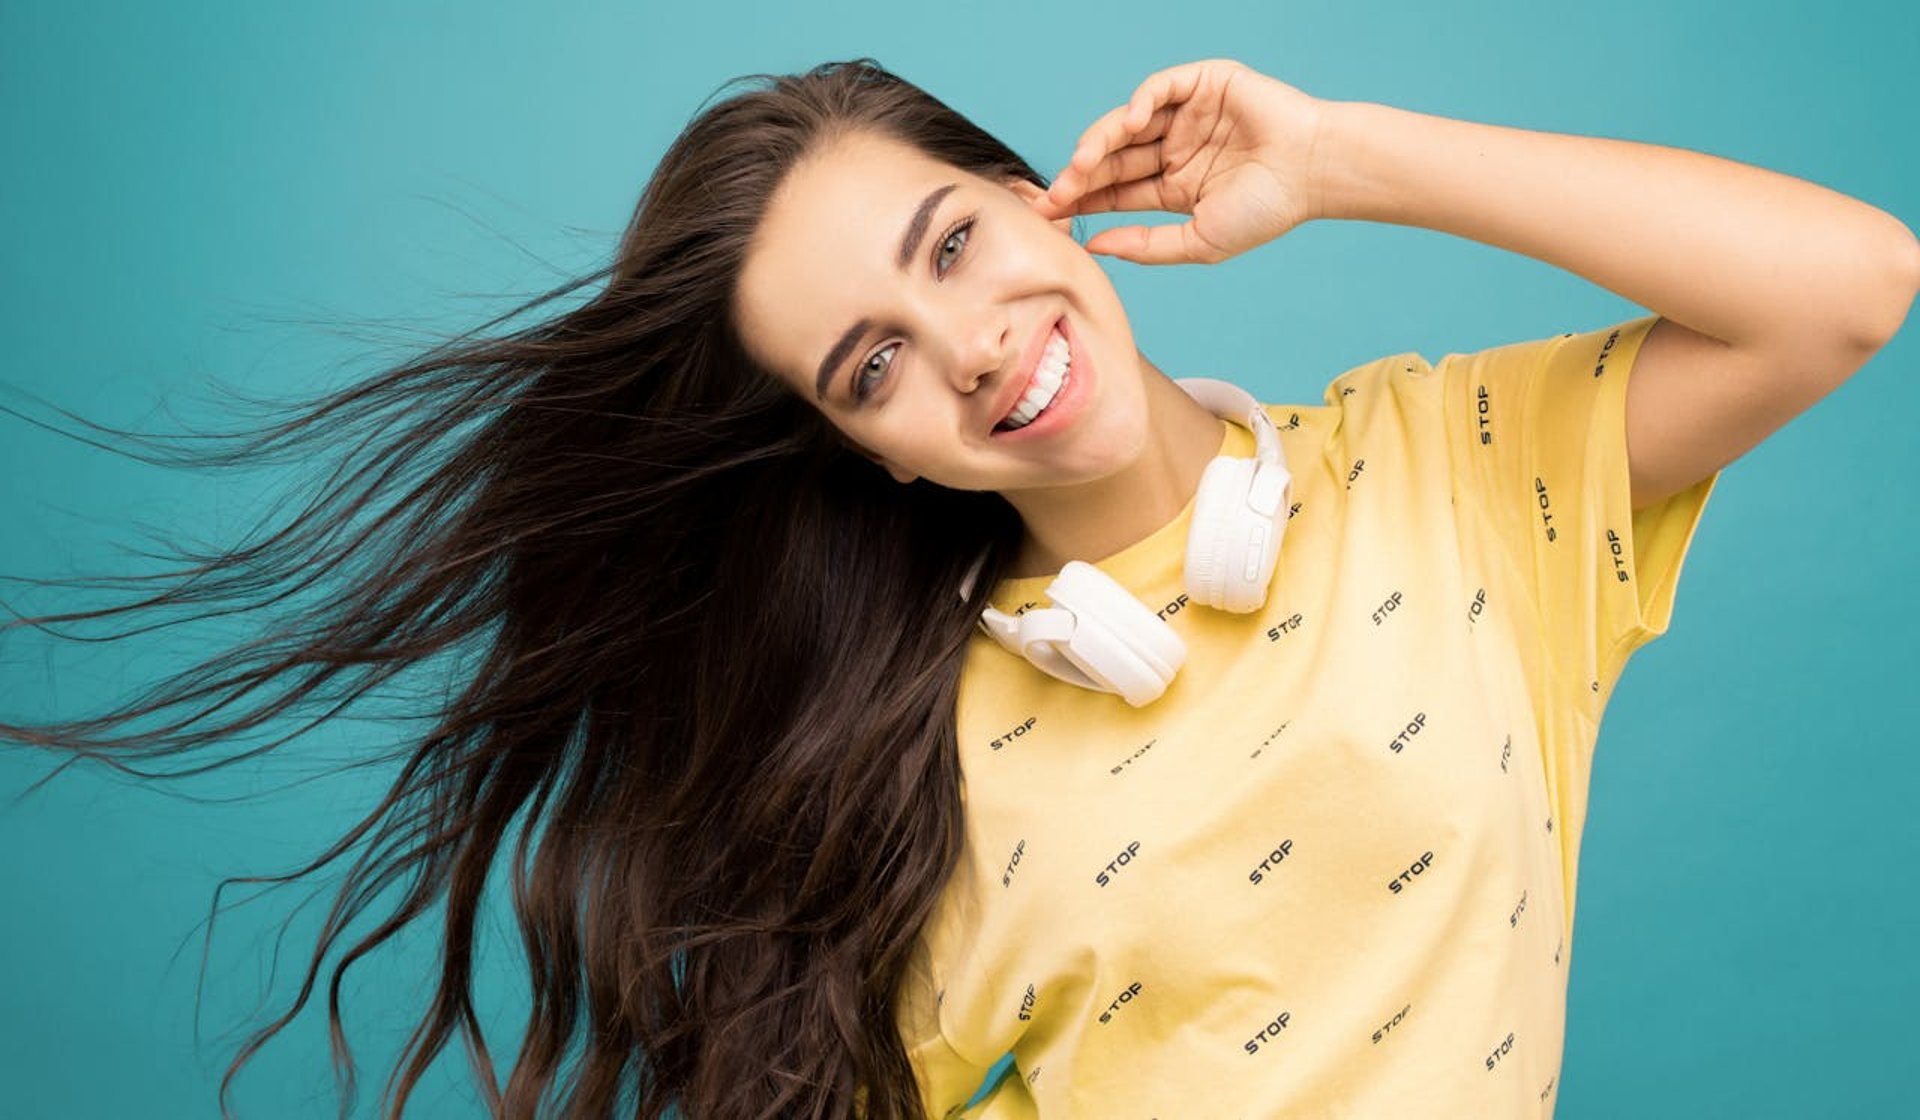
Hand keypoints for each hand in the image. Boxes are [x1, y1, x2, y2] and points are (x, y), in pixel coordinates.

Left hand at [1032, 59, 1332, 264]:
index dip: (1082, 200)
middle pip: (1113, 158)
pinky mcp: (1202, 85)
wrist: (1312, 173)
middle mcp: (1174, 149)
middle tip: (1056, 193)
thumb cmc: (1266, 210)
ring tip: (1082, 163)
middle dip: (1081, 175)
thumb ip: (1146, 244)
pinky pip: (1159, 88)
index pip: (1115, 190)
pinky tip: (1129, 125)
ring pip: (1127, 124)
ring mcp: (1186, 116)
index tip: (1050, 216)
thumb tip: (1096, 246)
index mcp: (1173, 186)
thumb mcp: (1198, 241)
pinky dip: (1139, 102)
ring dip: (1100, 141)